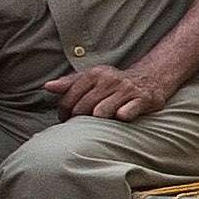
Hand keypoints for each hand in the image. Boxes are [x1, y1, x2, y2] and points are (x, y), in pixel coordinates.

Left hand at [44, 55, 180, 121]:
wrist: (150, 79)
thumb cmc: (114, 83)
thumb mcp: (92, 78)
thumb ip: (70, 83)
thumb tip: (48, 86)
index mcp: (95, 74)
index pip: (69, 98)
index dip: (64, 112)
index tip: (67, 119)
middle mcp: (110, 80)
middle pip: (83, 108)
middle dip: (80, 119)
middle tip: (83, 124)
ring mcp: (127, 90)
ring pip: (101, 112)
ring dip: (98, 121)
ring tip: (100, 123)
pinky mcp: (143, 99)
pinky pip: (126, 113)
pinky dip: (121, 116)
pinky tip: (120, 118)